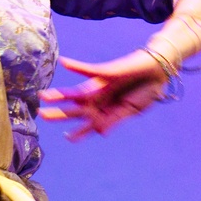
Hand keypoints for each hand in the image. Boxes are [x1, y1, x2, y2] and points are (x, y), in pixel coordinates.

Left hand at [40, 51, 170, 139]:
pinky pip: (87, 70)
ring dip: (60, 95)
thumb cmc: (148, 92)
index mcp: (107, 112)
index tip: (68, 138)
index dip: (79, 132)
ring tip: (43, 97)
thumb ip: (115, 120)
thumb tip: (100, 132)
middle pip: (76, 110)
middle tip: (41, 115)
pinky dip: (76, 67)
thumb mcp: (132, 110)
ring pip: (76, 93)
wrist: (159, 72)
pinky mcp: (104, 73)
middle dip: (59, 114)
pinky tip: (64, 63)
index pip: (89, 125)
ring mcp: (100, 86)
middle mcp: (100, 100)